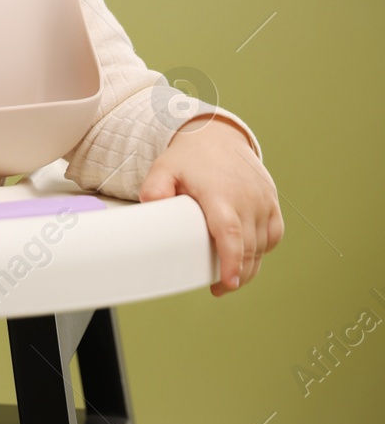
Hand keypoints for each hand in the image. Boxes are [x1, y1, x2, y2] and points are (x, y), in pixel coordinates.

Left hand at [138, 116, 282, 295]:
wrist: (217, 136)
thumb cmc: (189, 158)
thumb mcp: (164, 168)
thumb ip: (154, 187)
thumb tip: (150, 206)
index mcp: (220, 194)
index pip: (230, 233)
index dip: (232, 261)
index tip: (228, 283)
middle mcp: (247, 199)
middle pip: (249, 247)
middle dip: (237, 274)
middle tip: (218, 288)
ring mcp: (263, 201)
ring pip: (262, 246)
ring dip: (249, 265)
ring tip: (229, 276)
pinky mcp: (272, 203)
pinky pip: (273, 235)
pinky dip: (262, 249)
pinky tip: (247, 255)